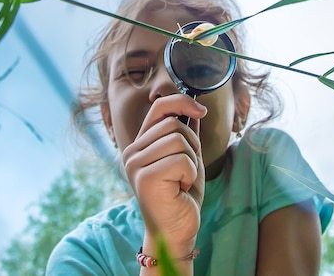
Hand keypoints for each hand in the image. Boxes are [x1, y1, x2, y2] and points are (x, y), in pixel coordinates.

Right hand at [122, 95, 206, 250]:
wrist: (176, 232)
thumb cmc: (181, 196)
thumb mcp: (187, 158)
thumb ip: (186, 134)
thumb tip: (196, 107)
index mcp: (140, 144)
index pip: (159, 107)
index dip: (182, 102)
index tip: (201, 111)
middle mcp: (132, 152)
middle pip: (173, 123)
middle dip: (191, 144)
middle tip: (186, 170)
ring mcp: (136, 165)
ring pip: (178, 139)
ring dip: (191, 161)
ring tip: (181, 180)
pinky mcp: (145, 178)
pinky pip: (181, 160)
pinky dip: (190, 174)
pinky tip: (180, 189)